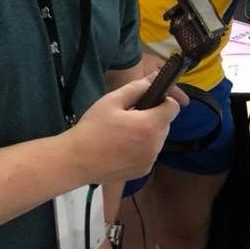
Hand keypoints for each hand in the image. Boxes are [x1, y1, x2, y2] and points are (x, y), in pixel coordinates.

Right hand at [69, 75, 183, 183]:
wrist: (76, 161)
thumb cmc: (93, 128)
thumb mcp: (112, 101)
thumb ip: (137, 88)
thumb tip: (154, 77)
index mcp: (150, 125)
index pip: (173, 107)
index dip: (163, 100)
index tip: (147, 100)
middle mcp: (155, 145)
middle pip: (165, 123)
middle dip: (153, 116)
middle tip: (130, 115)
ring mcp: (150, 161)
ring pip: (158, 139)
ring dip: (148, 132)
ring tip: (124, 131)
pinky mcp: (143, 171)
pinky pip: (150, 153)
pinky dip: (142, 147)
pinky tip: (122, 146)